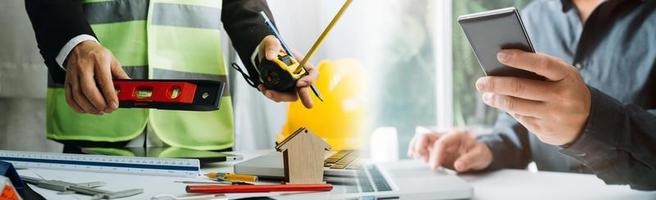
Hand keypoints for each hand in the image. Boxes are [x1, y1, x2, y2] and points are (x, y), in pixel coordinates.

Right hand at [64, 41, 129, 114]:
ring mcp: (73, 74)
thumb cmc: (98, 55)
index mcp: (98, 60)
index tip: (115, 105)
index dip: (109, 95)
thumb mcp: (113, 61)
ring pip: (77, 96)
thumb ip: (121, 76)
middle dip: (99, 103)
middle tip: (108, 110)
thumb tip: (131, 89)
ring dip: (90, 108)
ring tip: (101, 111)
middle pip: (88, 89)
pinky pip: (69, 98)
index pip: (104, 80)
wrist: (80, 47)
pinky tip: (88, 109)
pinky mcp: (67, 81)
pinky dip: (78, 107)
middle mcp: (83, 67)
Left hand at [257, 35, 318, 108]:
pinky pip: (277, 96)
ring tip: (265, 90)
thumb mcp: (271, 42)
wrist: (260, 55)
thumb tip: (270, 57)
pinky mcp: (280, 90)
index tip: (300, 83)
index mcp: (302, 65)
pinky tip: (261, 86)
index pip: (313, 73)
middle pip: (304, 90)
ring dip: (279, 96)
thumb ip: (272, 46)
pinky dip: (269, 94)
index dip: (310, 80)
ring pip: (289, 96)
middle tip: (309, 105)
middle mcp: (298, 77)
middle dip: (306, 98)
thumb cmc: (271, 47)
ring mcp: (289, 85)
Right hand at [407, 129, 492, 171]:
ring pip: (422, 138)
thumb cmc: (480, 153)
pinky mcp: (435, 148)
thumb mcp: (479, 156)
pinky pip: (422, 145)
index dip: (436, 154)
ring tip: (419, 158)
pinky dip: (416, 148)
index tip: (434, 166)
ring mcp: (439, 141)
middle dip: (421, 146)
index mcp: (456, 135)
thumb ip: (469, 160)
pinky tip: (414, 155)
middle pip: (427, 135)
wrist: (480, 153)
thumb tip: (458, 165)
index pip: (442, 142)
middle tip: (422, 159)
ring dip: (417, 147)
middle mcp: (445, 136)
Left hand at [475, 49, 590, 144]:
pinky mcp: (544, 130)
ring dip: (496, 99)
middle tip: (480, 82)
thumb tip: (504, 64)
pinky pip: (519, 117)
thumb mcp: (563, 75)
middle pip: (520, 88)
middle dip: (496, 84)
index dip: (519, 59)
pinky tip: (499, 103)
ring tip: (486, 94)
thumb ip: (541, 68)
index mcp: (567, 76)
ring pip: (515, 105)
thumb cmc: (566, 89)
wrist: (586, 122)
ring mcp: (553, 115)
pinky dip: (507, 109)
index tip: (499, 54)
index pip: (541, 64)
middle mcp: (561, 96)